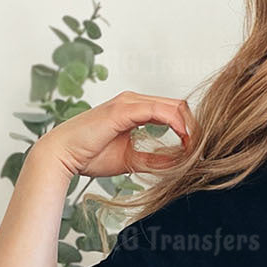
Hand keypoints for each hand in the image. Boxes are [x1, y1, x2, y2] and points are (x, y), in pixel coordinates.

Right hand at [34, 91, 196, 178]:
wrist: (63, 156)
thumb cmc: (90, 155)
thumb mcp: (132, 160)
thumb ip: (155, 160)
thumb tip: (179, 165)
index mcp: (135, 109)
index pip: (172, 111)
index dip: (189, 128)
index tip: (198, 149)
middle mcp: (133, 101)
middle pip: (178, 105)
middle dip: (194, 127)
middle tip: (203, 149)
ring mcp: (128, 102)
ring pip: (173, 106)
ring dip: (189, 126)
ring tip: (196, 148)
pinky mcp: (124, 110)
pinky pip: (159, 111)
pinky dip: (176, 124)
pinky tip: (185, 140)